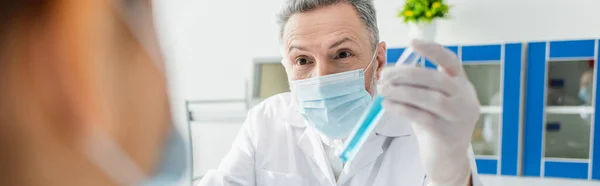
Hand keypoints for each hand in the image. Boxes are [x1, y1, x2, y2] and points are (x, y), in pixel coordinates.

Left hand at [378, 39, 479, 185]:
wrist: (447, 160)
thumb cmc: (436, 125)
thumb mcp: (432, 102)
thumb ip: (419, 86)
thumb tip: (388, 73)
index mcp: (462, 86)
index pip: (452, 62)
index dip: (433, 51)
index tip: (412, 42)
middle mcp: (466, 99)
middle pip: (437, 79)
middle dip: (407, 74)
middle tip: (385, 76)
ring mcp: (459, 118)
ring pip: (431, 98)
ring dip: (402, 91)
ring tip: (383, 89)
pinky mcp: (448, 135)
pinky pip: (423, 118)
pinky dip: (403, 109)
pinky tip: (388, 105)